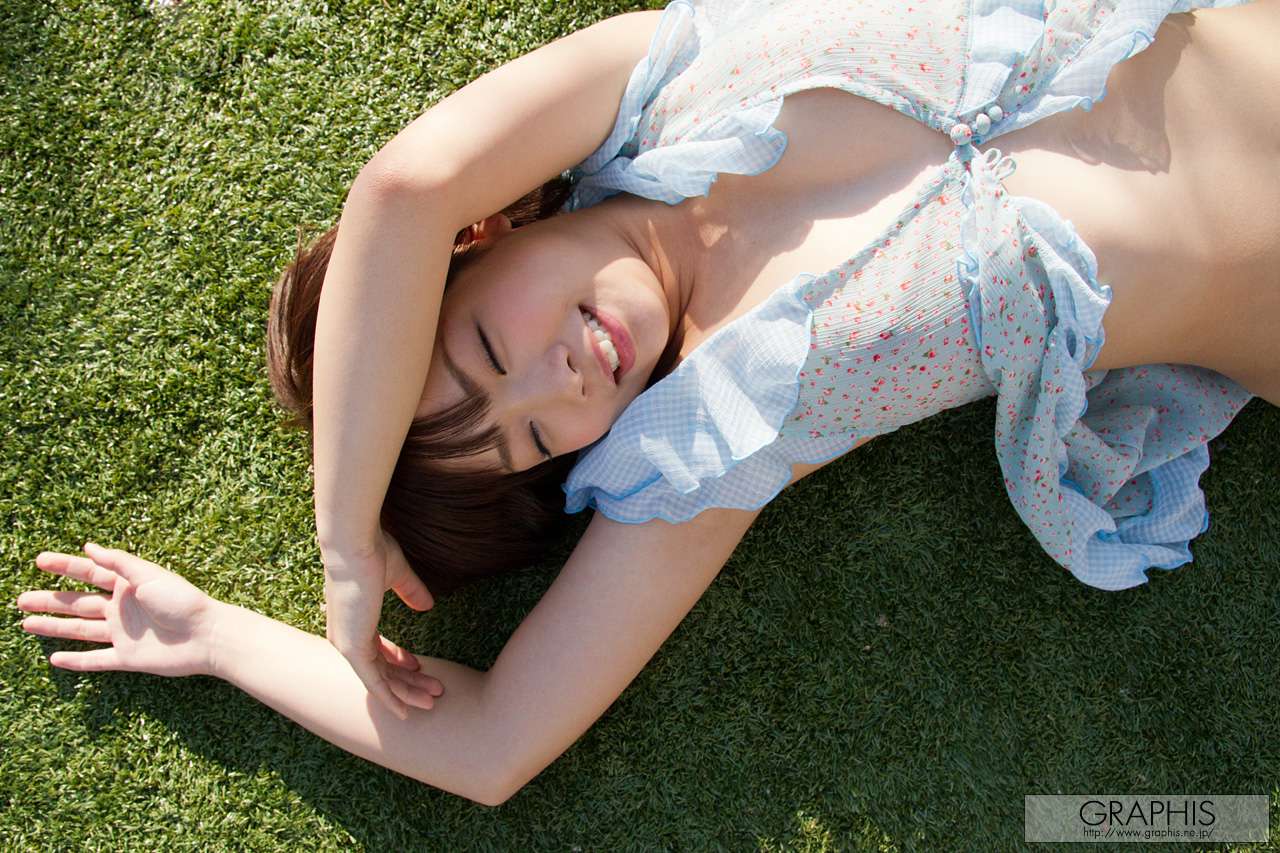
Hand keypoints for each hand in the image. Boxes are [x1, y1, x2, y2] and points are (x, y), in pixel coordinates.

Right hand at [17, 543, 218, 677]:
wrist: (206, 636)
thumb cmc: (182, 601)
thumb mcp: (149, 575)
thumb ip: (119, 562)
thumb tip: (89, 546)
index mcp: (128, 585)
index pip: (89, 573)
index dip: (64, 567)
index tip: (39, 560)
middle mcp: (122, 609)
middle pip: (77, 604)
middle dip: (50, 601)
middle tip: (20, 599)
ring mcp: (123, 634)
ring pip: (79, 630)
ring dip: (53, 627)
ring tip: (26, 623)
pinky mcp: (127, 658)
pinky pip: (95, 660)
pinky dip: (75, 660)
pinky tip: (54, 658)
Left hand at [322, 529, 436, 718]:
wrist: (354, 545)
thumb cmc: (371, 552)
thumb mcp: (396, 576)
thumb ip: (411, 591)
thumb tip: (429, 605)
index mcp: (353, 621)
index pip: (376, 651)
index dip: (399, 660)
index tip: (419, 665)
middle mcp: (346, 638)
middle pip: (381, 669)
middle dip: (409, 682)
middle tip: (435, 691)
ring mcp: (347, 645)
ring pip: (381, 680)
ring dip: (407, 693)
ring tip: (433, 701)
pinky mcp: (352, 649)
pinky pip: (373, 682)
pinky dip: (390, 698)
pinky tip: (405, 711)